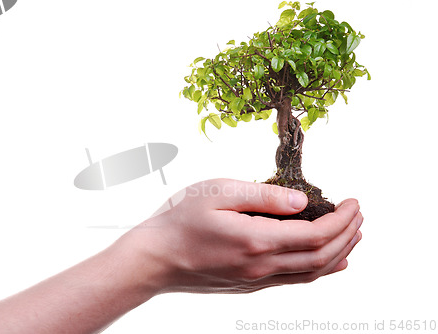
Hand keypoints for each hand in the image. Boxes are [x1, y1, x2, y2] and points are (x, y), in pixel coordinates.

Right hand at [126, 178, 362, 293]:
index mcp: (257, 240)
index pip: (316, 234)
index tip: (354, 202)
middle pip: (322, 257)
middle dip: (347, 235)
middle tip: (359, 214)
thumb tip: (301, 201)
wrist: (155, 259)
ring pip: (312, 273)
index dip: (342, 219)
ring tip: (353, 235)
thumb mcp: (219, 193)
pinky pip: (295, 281)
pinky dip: (319, 270)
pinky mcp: (249, 284)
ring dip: (339, 253)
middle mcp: (262, 266)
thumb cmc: (180, 220)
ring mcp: (257, 279)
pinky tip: (328, 263)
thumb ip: (263, 196)